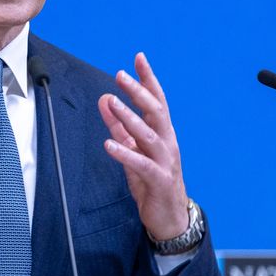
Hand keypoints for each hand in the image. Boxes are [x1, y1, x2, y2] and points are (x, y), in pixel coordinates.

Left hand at [97, 52, 189, 240]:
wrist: (170, 217)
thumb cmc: (152, 181)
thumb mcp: (132, 149)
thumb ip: (119, 125)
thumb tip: (105, 99)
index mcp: (162, 133)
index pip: (157, 100)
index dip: (148, 79)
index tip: (138, 58)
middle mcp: (167, 143)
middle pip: (156, 112)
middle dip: (139, 92)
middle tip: (120, 75)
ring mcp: (165, 161)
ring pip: (149, 135)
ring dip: (129, 118)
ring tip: (112, 103)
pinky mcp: (159, 180)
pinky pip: (141, 165)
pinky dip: (126, 153)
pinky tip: (110, 144)